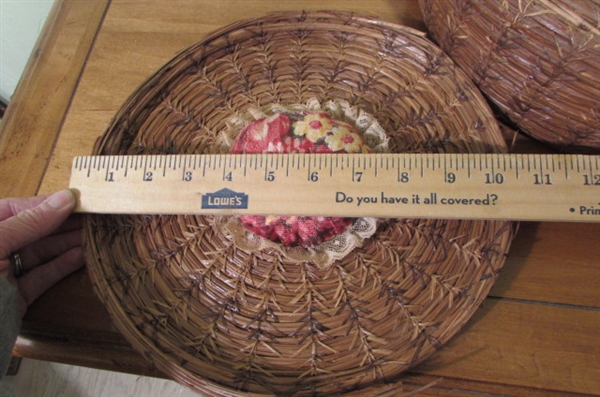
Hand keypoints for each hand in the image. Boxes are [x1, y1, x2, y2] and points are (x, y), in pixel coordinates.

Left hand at [0, 190, 83, 315]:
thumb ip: (29, 222)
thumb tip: (66, 198)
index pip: (14, 209)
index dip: (45, 204)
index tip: (76, 200)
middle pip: (30, 230)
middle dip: (60, 224)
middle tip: (93, 217)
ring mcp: (1, 274)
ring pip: (38, 254)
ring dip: (66, 244)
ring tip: (93, 235)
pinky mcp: (14, 297)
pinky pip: (40, 277)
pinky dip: (61, 267)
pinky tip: (80, 256)